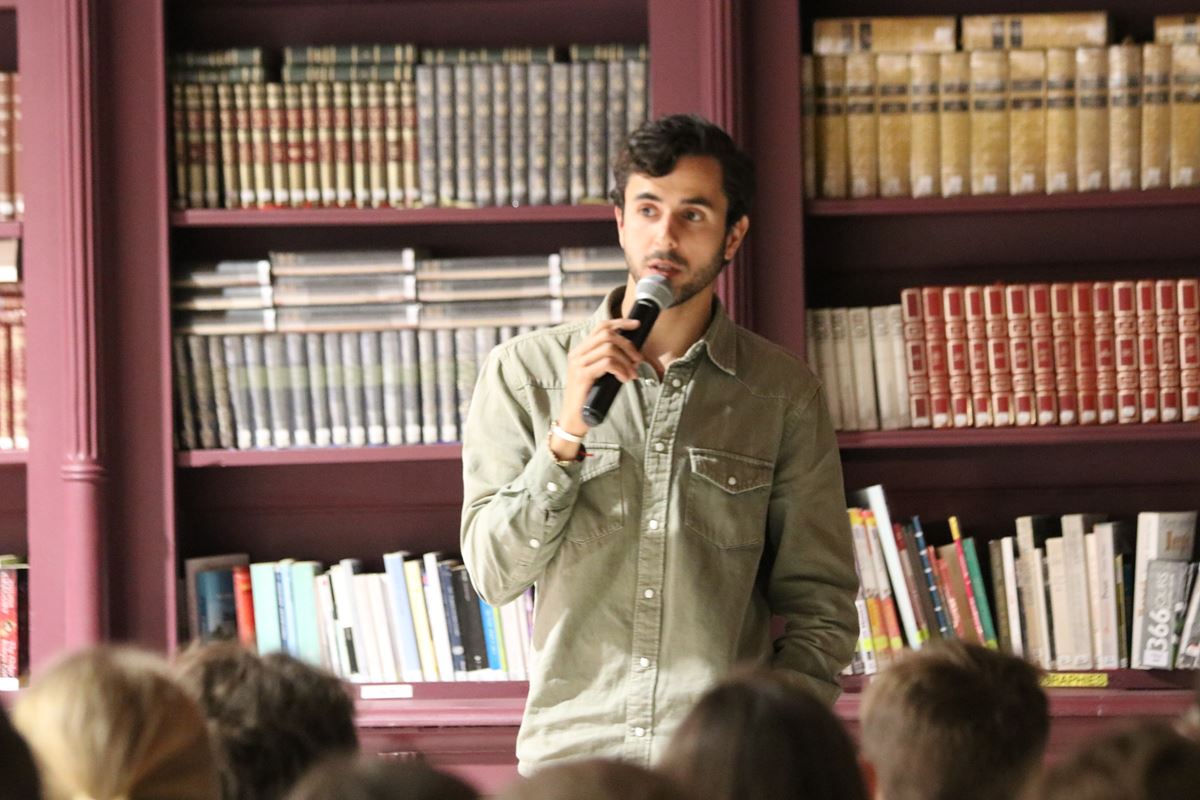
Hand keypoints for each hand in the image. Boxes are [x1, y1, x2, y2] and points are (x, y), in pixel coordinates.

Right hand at [555, 319, 642, 443]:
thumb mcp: (600, 375)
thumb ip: (609, 361)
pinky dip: (621, 370)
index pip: (601, 326)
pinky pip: (607, 363)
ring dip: (627, 360)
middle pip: (607, 334)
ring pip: (609, 348)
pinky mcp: (582, 375)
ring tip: (632, 374)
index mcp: (581, 350)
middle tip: (638, 360)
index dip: (620, 322)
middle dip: (628, 345)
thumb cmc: (590, 398)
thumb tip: (633, 353)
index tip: (637, 325)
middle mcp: (577, 353)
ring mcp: (578, 364)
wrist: (574, 419)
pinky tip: (624, 380)